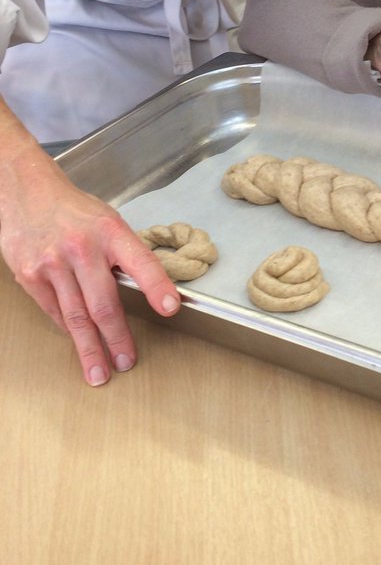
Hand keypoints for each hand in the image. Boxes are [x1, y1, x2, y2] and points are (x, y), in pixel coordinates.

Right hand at [1, 104, 180, 385]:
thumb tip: (150, 290)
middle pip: (103, 303)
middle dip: (117, 338)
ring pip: (75, 315)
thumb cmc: (74, 210)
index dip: (157, 286)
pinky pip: (54, 311)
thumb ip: (125, 254)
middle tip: (127, 361)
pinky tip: (78, 343)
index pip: (141, 261)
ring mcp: (52, 263)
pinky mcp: (30, 275)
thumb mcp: (109, 221)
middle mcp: (82, 248)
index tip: (171, 308)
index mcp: (110, 231)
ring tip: (100, 372)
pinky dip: (68, 329)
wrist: (26, 192)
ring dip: (89, 348)